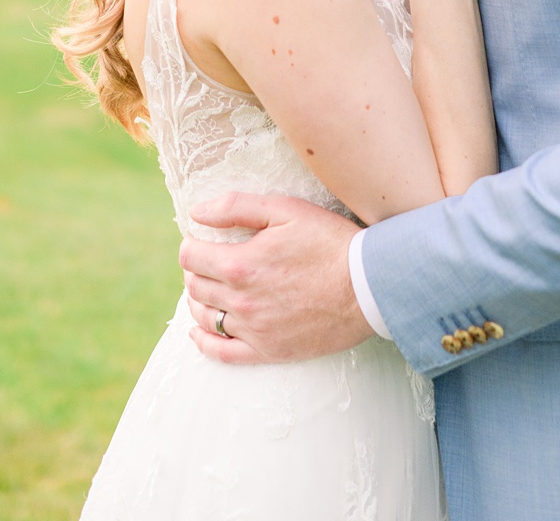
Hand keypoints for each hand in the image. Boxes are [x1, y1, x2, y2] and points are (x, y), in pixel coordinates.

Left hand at [179, 191, 371, 363]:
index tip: (202, 240)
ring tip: (209, 288)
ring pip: (204, 317)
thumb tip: (197, 212)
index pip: (191, 257)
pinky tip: (199, 333)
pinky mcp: (267, 350)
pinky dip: (203, 343)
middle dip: (196, 270)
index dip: (192, 245)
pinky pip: (221, 352)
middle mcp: (240, 301)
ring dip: (199, 300)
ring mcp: (252, 329)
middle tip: (210, 260)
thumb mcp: (288, 210)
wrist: (369, 286)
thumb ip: (238, 207)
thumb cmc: (331, 242)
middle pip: (195, 286)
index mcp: (241, 265)